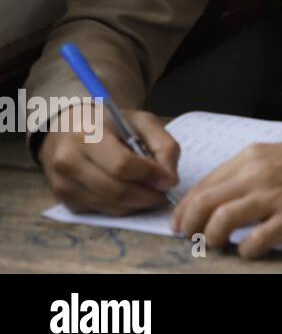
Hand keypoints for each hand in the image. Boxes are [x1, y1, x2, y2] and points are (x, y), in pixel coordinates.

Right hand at [39, 107, 179, 214]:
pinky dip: (120, 208)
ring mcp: (61, 182)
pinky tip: (129, 195)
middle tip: (163, 194)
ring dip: (136, 206)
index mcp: (87, 135)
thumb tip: (169, 180)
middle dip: (147, 197)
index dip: (150, 176)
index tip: (169, 180)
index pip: (122, 165)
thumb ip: (164, 146)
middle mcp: (68, 160)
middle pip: (116, 191)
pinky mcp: (62, 198)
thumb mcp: (142, 122)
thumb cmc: (109, 124)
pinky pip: (98, 212)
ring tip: (150, 195)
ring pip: (108, 206)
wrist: (68, 127)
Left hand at [170, 127, 281, 258]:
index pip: (204, 185)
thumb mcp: (276, 154)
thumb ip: (247, 172)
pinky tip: (250, 249)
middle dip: (189, 225)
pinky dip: (245, 250)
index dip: (186, 208)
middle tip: (191, 238)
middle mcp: (258, 174)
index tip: (181, 222)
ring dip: (212, 238)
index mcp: (252, 157)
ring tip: (217, 244)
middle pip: (204, 203)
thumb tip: (218, 199)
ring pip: (221, 221)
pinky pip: (255, 241)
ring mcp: (275, 196)